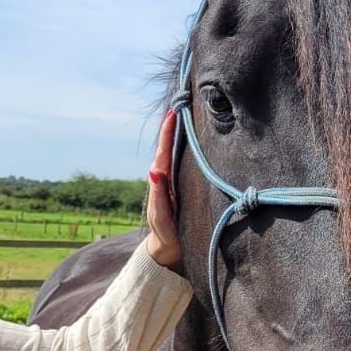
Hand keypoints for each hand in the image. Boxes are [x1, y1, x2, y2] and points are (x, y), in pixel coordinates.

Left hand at [145, 110, 181, 272]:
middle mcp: (166, 176)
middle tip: (183, 102)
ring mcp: (174, 181)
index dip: (168, 131)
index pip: (164, 151)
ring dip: (182, 134)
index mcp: (160, 180)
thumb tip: (153, 171)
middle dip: (176, 125)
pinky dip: (188, 148)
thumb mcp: (161, 215)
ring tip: (188, 113)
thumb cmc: (164, 233)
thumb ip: (158, 195)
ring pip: (178, 153)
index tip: (173, 112)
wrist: (169, 248)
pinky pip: (185, 162)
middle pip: (170, 146)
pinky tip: (196, 139)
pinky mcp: (181, 186)